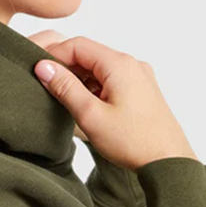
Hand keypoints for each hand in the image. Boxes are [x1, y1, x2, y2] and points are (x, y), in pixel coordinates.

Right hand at [27, 29, 198, 170]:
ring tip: (65, 102)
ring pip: (100, 69)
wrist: (168, 161)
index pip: (78, 46)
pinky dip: (95, 89)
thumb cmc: (133, 142)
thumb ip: (65, 88)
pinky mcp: (142, 90)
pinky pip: (112, 80)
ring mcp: (139, 77)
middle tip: (47, 89)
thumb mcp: (91, 115)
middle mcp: (132, 64)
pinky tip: (87, 108)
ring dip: (80, 81)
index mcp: (119, 64)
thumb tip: (43, 67)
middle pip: (89, 55)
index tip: (37, 71)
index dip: (54, 56)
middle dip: (66, 69)